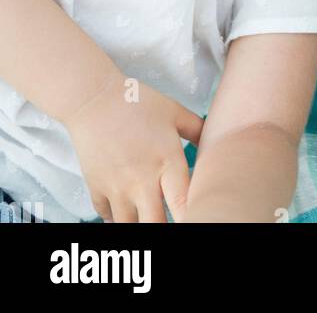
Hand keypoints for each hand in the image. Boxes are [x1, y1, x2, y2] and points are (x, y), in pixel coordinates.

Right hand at [62, 69, 203, 222]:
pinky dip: (116, 217)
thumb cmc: (136, 102)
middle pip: (156, 225)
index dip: (193, 215)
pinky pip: (106, 217)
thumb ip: (198, 129)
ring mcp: (117, 188)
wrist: (93, 98)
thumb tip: (215, 142)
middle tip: (169, 218)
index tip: (199, 215)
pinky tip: (125, 209)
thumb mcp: (174, 111)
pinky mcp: (96, 189)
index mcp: (167, 161)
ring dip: (140, 223)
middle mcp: (142, 180)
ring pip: (130, 227)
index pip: (184, 204)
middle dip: (164, 226)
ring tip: (147, 215)